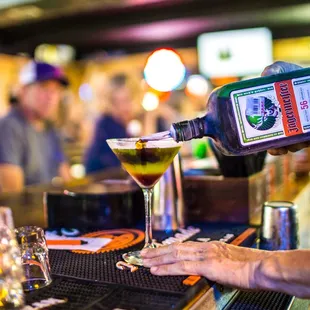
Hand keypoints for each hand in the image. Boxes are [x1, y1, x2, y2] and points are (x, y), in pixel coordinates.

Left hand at [141, 241, 270, 289]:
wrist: (261, 267)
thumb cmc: (250, 267)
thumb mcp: (230, 263)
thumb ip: (216, 264)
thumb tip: (210, 269)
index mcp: (210, 247)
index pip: (184, 247)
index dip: (169, 249)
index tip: (158, 251)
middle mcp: (205, 247)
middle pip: (175, 248)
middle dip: (158, 251)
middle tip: (143, 254)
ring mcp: (204, 255)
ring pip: (174, 255)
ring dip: (157, 258)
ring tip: (144, 261)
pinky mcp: (206, 265)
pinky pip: (181, 266)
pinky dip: (166, 268)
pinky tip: (156, 270)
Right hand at [261, 61, 309, 154]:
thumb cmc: (296, 77)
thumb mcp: (282, 71)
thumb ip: (274, 70)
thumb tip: (265, 74)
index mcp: (272, 115)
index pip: (262, 130)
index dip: (259, 139)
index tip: (258, 140)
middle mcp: (284, 125)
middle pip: (276, 142)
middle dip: (275, 148)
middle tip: (276, 148)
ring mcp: (299, 128)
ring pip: (293, 145)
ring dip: (291, 147)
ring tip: (293, 144)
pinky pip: (306, 141)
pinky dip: (304, 142)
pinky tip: (304, 140)